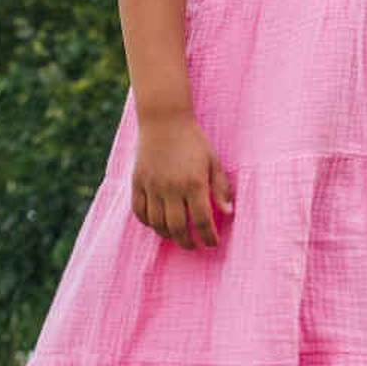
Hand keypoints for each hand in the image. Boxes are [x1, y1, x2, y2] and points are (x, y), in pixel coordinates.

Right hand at [130, 112, 235, 249]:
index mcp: (194, 183)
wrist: (164, 120)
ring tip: (176, 236)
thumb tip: (228, 213)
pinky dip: (148, 222)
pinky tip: (157, 223)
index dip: (209, 237)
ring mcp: (152, 186)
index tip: (212, 243)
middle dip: (187, 242)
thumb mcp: (213, 162)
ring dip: (168, 235)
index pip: (202, 220)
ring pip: (157, 223)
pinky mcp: (137, 182)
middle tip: (194, 245)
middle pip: (178, 227)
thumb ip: (221, 188)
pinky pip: (139, 211)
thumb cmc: (193, 141)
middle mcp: (172, 188)